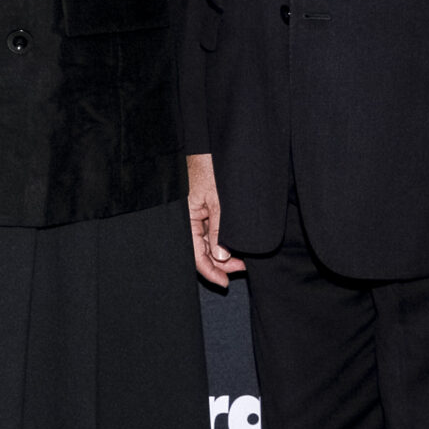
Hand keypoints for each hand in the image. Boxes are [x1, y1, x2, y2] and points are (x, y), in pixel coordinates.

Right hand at [188, 153, 245, 287]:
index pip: (195, 254)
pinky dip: (222, 240)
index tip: (224, 282)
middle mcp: (189, 219)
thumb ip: (219, 229)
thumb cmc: (210, 168)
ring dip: (223, 253)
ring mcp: (196, 214)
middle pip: (201, 251)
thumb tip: (221, 256)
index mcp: (186, 218)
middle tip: (241, 268)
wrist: (209, 145)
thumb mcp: (219, 201)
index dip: (209, 271)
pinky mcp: (204, 208)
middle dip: (221, 264)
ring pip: (208, 243)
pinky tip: (235, 244)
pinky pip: (211, 230)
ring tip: (242, 258)